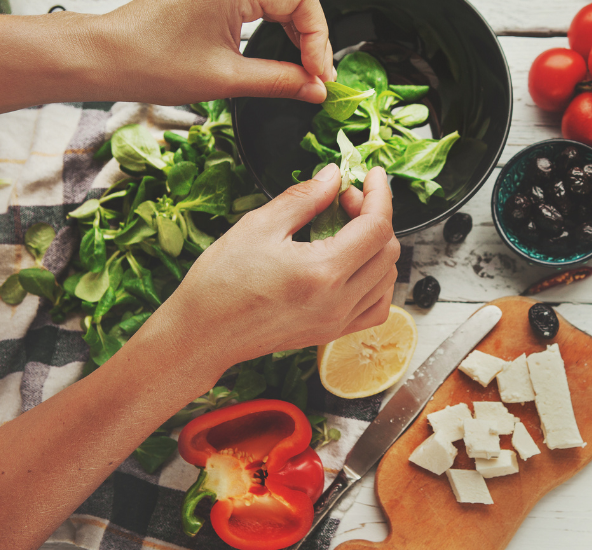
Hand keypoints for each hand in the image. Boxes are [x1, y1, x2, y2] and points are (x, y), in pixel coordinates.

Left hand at [93, 0, 334, 104]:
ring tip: (304, 70)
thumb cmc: (150, 60)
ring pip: (280, 2)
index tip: (322, 75)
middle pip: (295, 1)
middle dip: (312, 39)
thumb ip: (280, 81)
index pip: (302, 5)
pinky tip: (283, 55)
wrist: (107, 58)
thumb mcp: (227, 79)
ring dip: (296, 34)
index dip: (318, 43)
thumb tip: (315, 88)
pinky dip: (275, 28)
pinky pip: (260, 4)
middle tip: (318, 76)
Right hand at [160, 164, 399, 381]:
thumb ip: (304, 197)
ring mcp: (338, 321)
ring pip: (387, 278)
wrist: (202, 335)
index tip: (371, 176)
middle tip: (342, 200)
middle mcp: (339, 301)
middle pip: (388, 250)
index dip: (379, 194)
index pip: (377, 227)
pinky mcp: (332, 332)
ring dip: (376, 246)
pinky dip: (377, 281)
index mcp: (323, 272)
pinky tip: (355, 264)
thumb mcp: (259, 225)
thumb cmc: (220, 284)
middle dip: (374, 216)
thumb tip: (333, 176)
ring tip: (345, 229)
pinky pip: (376, 306)